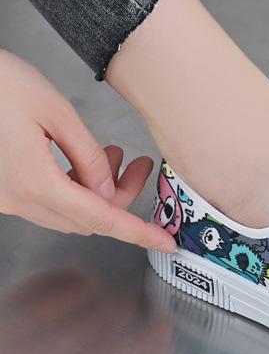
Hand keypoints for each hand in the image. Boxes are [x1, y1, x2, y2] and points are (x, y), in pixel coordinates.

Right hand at [0, 50, 175, 251]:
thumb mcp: (55, 111)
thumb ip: (87, 155)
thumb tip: (107, 190)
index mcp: (35, 182)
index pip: (101, 219)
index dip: (137, 232)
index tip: (166, 242)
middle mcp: (18, 198)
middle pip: (87, 217)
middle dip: (121, 197)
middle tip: (140, 165)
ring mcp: (5, 197)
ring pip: (68, 211)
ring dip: (98, 190)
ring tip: (113, 153)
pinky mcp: (1, 187)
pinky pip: (47, 199)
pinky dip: (75, 186)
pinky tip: (85, 157)